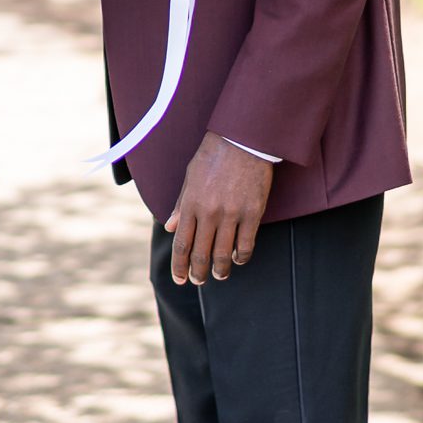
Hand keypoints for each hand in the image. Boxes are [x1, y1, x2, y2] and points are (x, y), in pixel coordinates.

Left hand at [165, 133, 272, 285]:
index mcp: (191, 204)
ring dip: (219, 270)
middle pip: (201, 254)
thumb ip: (181, 205)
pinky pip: (246, 244)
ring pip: (223, 254)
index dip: (180, 265)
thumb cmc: (213, 155)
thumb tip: (170, 227)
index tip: (180, 278)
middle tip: (198, 282)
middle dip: (198, 273)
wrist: (242, 140)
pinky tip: (237, 259)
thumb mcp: (190, 177)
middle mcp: (209, 213)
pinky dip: (240, 256)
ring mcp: (231, 214)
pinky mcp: (252, 213)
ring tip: (218, 276)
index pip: (182, 244)